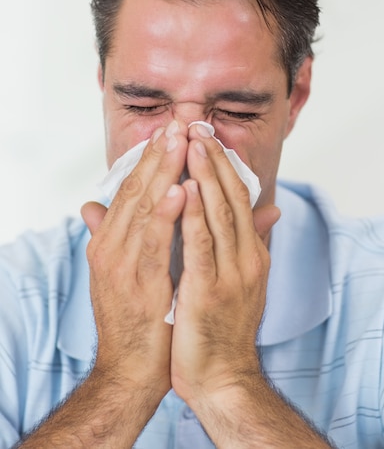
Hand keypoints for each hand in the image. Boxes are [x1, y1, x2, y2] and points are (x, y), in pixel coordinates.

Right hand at [81, 120, 187, 405]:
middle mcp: (110, 247)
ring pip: (143, 208)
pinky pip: (154, 244)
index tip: (169, 130)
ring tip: (179, 141)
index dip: (150, 158)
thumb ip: (111, 234)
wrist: (129, 372)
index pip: (131, 189)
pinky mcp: (138, 285)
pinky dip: (167, 214)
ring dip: (163, 172)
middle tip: (178, 121)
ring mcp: (121, 265)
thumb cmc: (134, 319)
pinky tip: (181, 190)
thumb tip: (92, 206)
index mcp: (110, 241)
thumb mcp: (122, 269)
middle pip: (136, 190)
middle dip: (158, 154)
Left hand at [170, 123, 279, 405]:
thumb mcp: (238, 278)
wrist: (223, 377)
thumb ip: (246, 240)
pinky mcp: (211, 291)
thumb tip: (267, 208)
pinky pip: (201, 245)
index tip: (206, 135)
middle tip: (196, 125)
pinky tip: (183, 189)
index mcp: (251, 252)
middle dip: (213, 159)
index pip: (238, 197)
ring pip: (219, 213)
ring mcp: (232, 273)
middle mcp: (247, 257)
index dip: (222, 164)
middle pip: (231, 197)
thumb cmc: (222, 326)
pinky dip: (193, 215)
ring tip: (191, 143)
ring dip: (204, 176)